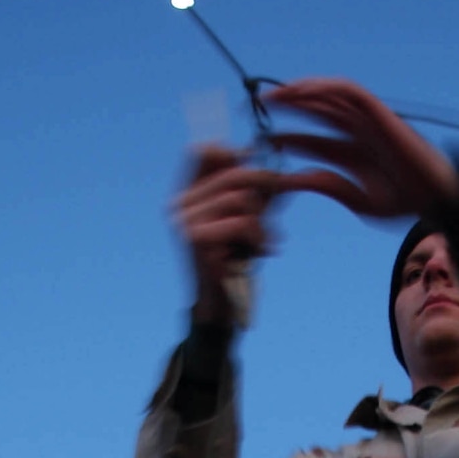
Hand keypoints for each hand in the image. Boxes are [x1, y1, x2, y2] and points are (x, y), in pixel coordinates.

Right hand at [172, 145, 281, 324]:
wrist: (222, 306)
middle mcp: (179, 206)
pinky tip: (260, 252)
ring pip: (241, 199)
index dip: (231, 151)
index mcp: (186, 196)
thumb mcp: (247, 220)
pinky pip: (242, 222)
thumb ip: (256, 194)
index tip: (252, 159)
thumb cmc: (236, 262)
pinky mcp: (198, 240)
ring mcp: (185, 223)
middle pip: (232, 174)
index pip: (202, 152)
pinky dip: (259, 237)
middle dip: (262, 183)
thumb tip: (276, 168)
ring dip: (262, 221)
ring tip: (263, 241)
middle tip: (279, 192)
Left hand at [265, 79, 458, 219]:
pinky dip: (325, 87)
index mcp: (350, 155)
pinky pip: (348, 91)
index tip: (262, 141)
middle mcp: (356, 133)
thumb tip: (293, 179)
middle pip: (316, 112)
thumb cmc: (404, 204)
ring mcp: (368, 121)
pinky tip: (303, 91)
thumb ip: (329, 185)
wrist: (438, 197)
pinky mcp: (379, 112)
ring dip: (301, 92)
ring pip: (328, 97)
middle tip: (259, 107)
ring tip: (274, 96)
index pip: (312, 141)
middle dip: (288, 107)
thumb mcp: (359, 200)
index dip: (287, 138)